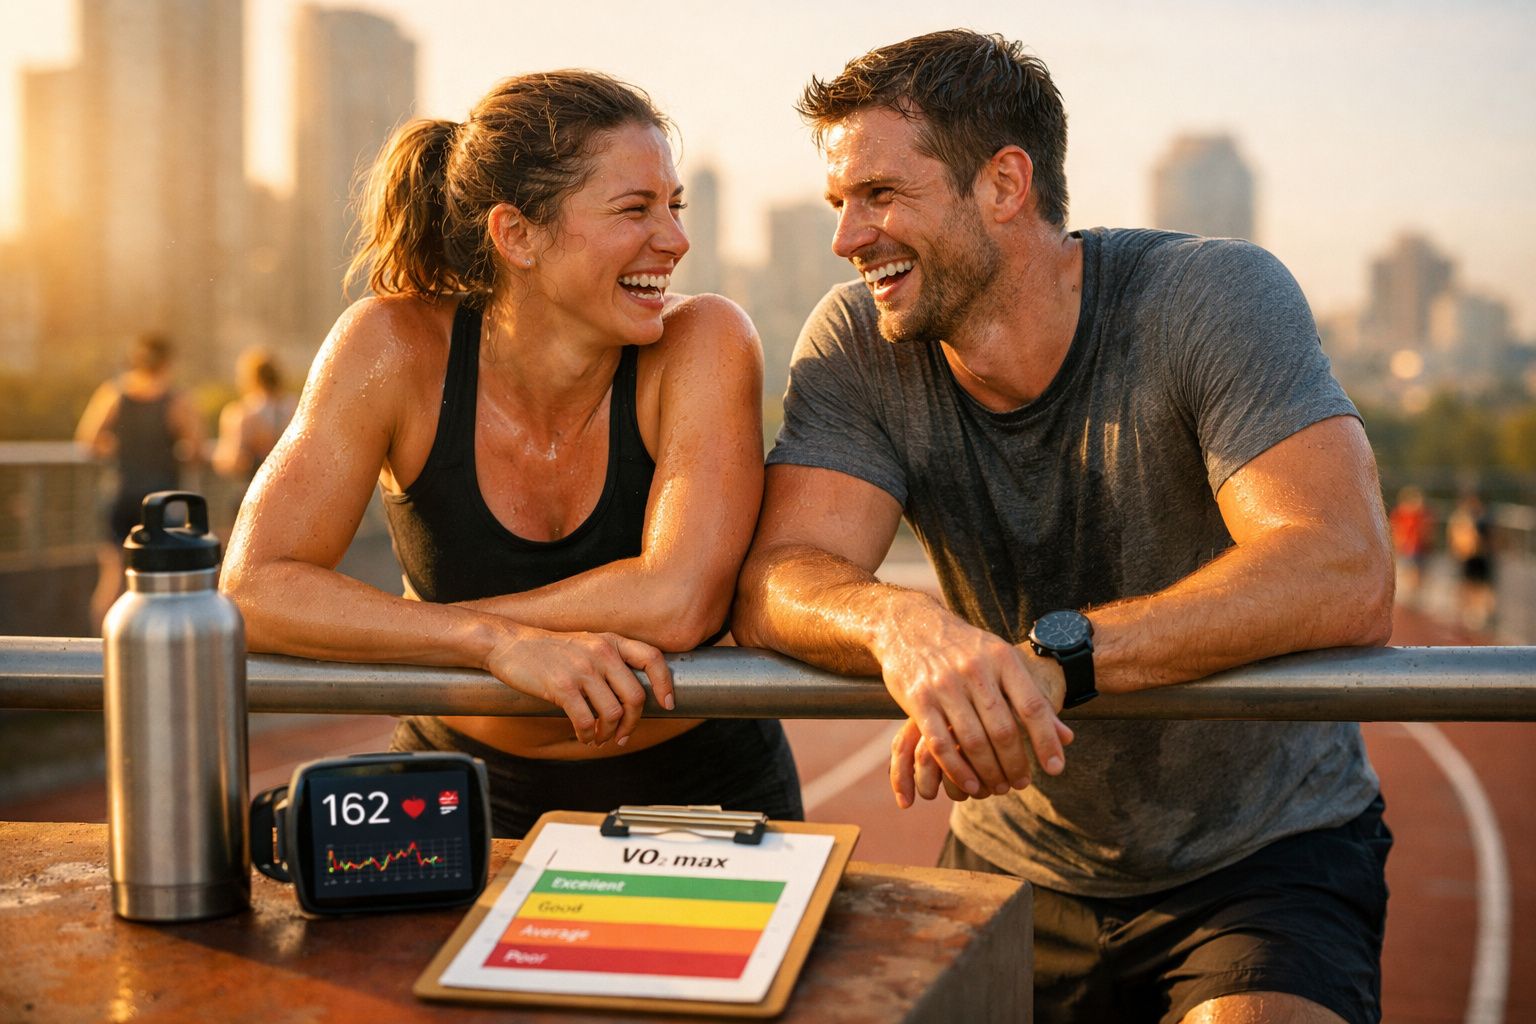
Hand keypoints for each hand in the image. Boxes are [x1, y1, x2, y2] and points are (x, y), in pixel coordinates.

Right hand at [483, 626, 674, 745]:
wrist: (509, 644)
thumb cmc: (550, 650)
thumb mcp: (587, 644)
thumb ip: (610, 660)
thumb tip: (633, 693)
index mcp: (611, 641)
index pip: (652, 659)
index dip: (665, 684)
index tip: (668, 704)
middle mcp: (601, 653)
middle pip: (636, 696)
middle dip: (633, 723)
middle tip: (623, 735)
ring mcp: (582, 670)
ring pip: (613, 713)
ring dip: (609, 733)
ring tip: (600, 738)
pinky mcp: (562, 687)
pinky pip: (586, 721)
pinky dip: (587, 735)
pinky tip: (584, 736)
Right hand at [872, 604, 1071, 802]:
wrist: (910, 624)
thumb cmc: (965, 648)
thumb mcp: (1001, 659)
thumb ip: (1031, 696)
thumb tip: (1067, 738)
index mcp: (1001, 658)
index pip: (1032, 706)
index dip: (1046, 741)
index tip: (1055, 769)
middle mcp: (974, 670)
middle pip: (1003, 729)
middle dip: (1016, 764)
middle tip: (1023, 783)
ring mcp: (944, 685)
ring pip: (972, 741)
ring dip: (989, 772)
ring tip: (999, 787)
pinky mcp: (918, 699)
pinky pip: (940, 744)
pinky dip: (957, 770)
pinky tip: (970, 785)